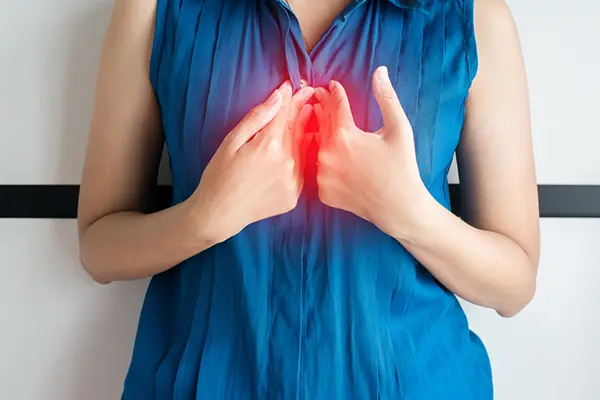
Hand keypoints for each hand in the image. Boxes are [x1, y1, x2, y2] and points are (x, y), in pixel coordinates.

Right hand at [190, 81, 313, 243]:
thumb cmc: (219, 175)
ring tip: (311, 111)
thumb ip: (257, 118)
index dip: (289, 98)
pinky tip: (306, 142)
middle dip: (302, 108)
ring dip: (308, 128)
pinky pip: (303, 169)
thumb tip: (278, 96)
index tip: (294, 85)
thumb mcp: (231, 141)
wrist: (219, 214)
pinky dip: (305, 153)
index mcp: (269, 146)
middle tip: (308, 92)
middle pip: (297, 128)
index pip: (284, 114)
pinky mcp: (294, 195)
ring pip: (304, 147)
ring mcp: (293, 181)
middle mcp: (287, 163)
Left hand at [313, 66, 427, 237]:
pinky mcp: (323, 191)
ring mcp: (323, 175)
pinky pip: (320, 171)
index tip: (331, 85)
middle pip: (322, 124)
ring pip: (318, 148)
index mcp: (345, 135)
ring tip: (322, 124)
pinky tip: (329, 157)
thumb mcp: (399, 129)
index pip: (334, 106)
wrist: (398, 208)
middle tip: (320, 97)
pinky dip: (324, 163)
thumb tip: (380, 71)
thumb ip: (386, 98)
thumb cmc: (401, 167)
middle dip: (322, 109)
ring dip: (320, 135)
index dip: (334, 93)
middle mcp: (327, 154)